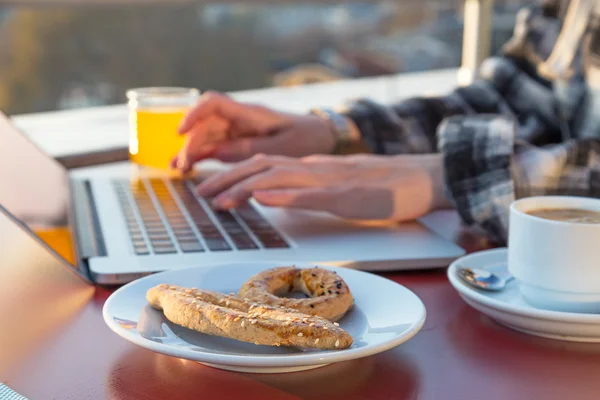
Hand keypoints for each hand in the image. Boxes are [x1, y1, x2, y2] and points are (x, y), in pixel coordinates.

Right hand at [173, 91, 336, 172]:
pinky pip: (215, 148)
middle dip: (190, 143)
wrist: (324, 137)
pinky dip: (201, 157)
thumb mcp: (283, 146)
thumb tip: (219, 153)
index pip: (213, 103)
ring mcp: (239, 132)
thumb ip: (251, 149)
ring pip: (207, 137)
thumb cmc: (308, 137)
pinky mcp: (240, 144)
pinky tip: (187, 169)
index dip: (193, 114)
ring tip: (178, 171)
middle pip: (205, 124)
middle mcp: (240, 120)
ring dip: (191, 151)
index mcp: (251, 113)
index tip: (180, 131)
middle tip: (182, 166)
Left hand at [196, 153, 451, 221]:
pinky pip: (312, 194)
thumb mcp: (334, 187)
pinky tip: (264, 198)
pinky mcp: (347, 195)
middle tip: (200, 194)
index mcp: (310, 168)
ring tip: (220, 200)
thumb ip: (304, 189)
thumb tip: (273, 195)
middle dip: (227, 179)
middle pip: (263, 167)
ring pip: (281, 177)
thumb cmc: (378, 186)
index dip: (232, 175)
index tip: (209, 189)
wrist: (417, 179)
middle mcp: (314, 168)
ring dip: (246, 187)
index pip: (263, 166)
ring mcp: (330, 180)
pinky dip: (286, 195)